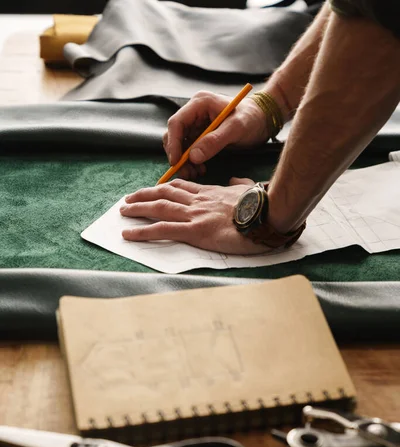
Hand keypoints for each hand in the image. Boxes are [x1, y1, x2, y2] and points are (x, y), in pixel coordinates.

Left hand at [120, 177, 268, 254]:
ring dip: (138, 208)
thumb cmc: (264, 206)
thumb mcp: (250, 190)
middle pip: (165, 193)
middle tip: (129, 199)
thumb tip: (236, 180)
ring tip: (123, 211)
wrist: (268, 214)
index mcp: (211, 193)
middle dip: (144, 195)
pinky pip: (163, 230)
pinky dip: (143, 231)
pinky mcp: (196, 231)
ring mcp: (195, 215)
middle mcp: (199, 201)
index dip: (164, 187)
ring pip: (159, 207)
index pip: (182, 187)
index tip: (153, 189)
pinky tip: (129, 234)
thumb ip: (240, 184)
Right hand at [163, 91, 269, 179]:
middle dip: (178, 155)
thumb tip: (192, 157)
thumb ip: (214, 141)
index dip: (173, 144)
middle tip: (187, 173)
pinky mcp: (200, 134)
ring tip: (196, 173)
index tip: (176, 162)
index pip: (176, 123)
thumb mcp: (236, 129)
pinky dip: (192, 161)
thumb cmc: (252, 119)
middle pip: (175, 135)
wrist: (262, 120)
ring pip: (181, 145)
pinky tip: (201, 169)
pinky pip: (189, 150)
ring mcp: (196, 123)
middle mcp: (194, 112)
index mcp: (200, 103)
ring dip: (184, 161)